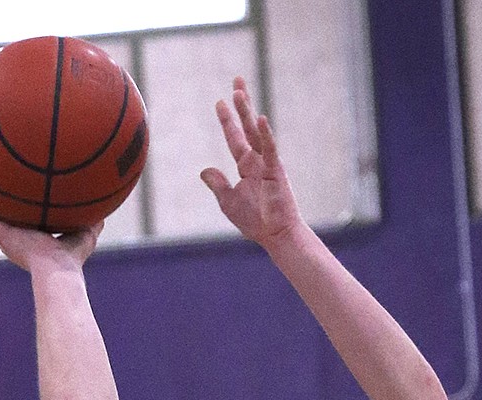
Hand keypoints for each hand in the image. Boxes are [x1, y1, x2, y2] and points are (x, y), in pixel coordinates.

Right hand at [0, 189, 102, 271]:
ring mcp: (10, 236)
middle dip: (2, 204)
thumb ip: (92, 222)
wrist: (57, 270)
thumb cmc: (72, 259)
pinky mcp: (2, 235)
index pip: (31, 221)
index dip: (27, 209)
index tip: (23, 195)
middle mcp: (22, 237)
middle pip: (9, 217)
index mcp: (38, 239)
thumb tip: (103, 210)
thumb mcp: (85, 235)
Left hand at [200, 77, 301, 249]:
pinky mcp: (277, 171)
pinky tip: (260, 118)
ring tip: (239, 91)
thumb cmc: (255, 221)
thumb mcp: (228, 201)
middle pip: (248, 127)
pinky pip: (270, 149)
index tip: (220, 102)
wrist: (276, 235)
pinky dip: (266, 134)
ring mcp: (268, 164)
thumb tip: (204, 170)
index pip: (235, 139)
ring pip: (256, 132)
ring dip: (248, 112)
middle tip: (236, 82)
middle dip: (241, 105)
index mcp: (247, 168)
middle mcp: (258, 161)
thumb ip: (218, 183)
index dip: (228, 121)